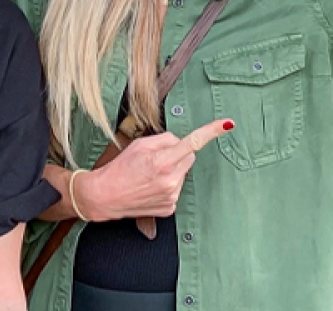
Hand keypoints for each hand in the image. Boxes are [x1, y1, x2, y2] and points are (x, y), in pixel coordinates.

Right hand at [74, 118, 231, 220]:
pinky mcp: (169, 207)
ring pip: (183, 173)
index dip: (212, 132)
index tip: (228, 124)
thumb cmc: (119, 169)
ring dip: (172, 170)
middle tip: (157, 159)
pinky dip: (168, 185)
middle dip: (178, 154)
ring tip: (150, 175)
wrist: (105, 196)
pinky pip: (176, 188)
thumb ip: (164, 139)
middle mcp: (170, 180)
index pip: (193, 142)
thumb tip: (180, 141)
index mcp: (163, 161)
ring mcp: (171, 196)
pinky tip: (151, 187)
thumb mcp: (139, 145)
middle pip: (190, 157)